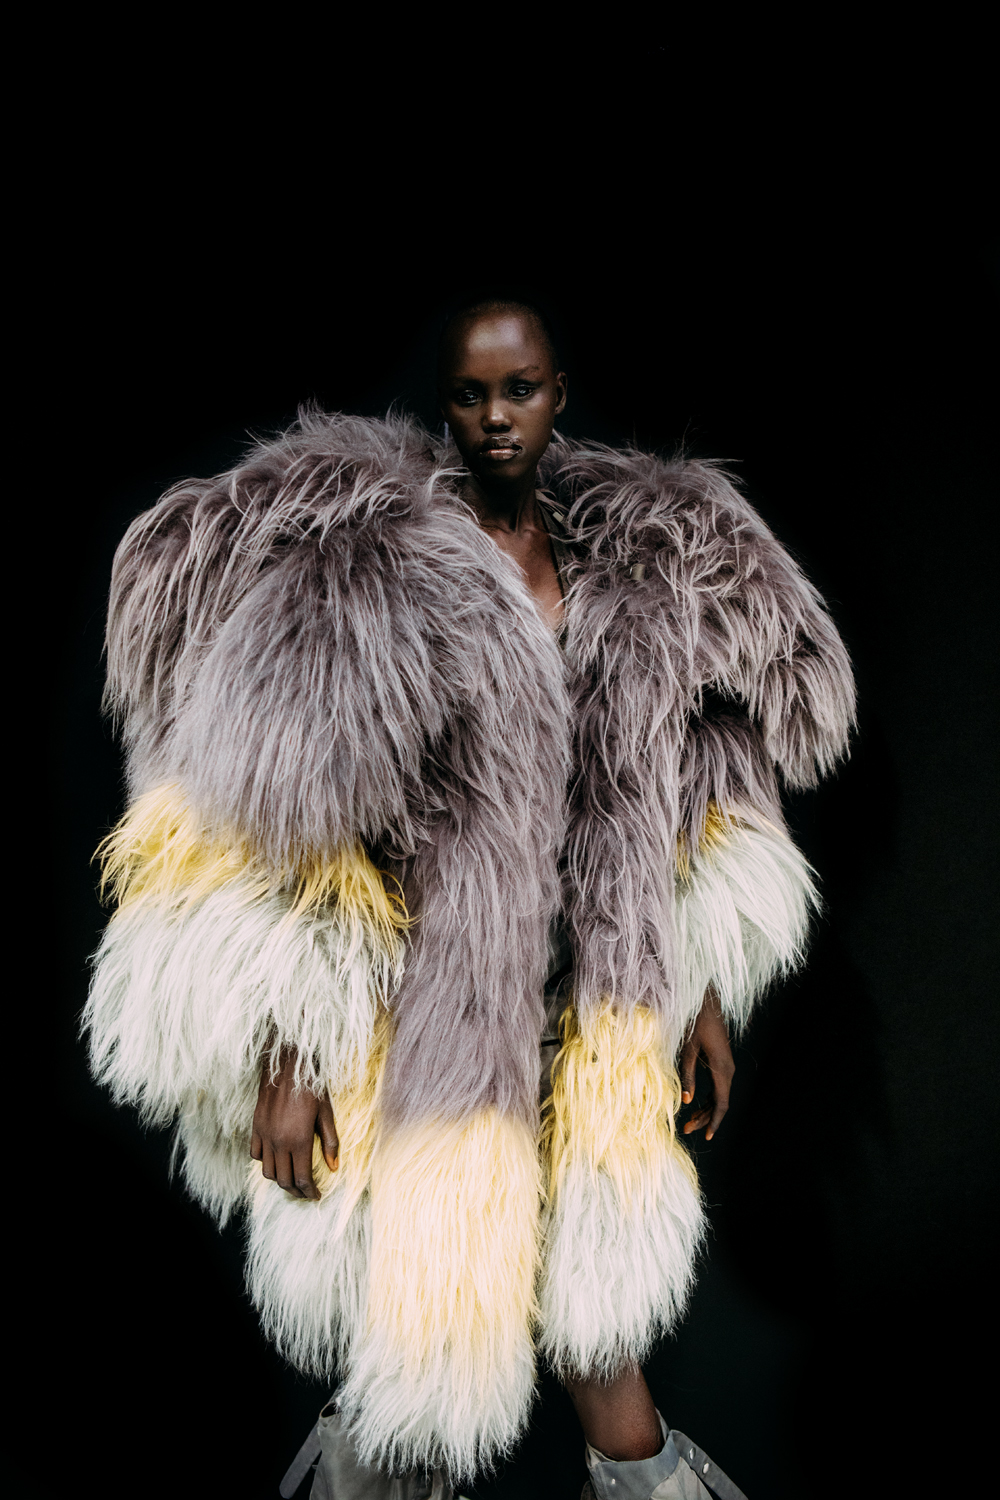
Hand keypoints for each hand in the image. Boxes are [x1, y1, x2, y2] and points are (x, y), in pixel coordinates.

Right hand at [251, 1046, 338, 1198]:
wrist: (287, 1066)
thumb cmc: (311, 1088)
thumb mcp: (326, 1114)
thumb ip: (330, 1143)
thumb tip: (334, 1168)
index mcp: (299, 1140)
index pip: (302, 1178)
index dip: (310, 1192)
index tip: (317, 1196)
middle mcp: (279, 1142)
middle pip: (284, 1180)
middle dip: (296, 1191)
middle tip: (306, 1193)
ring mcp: (265, 1136)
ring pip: (268, 1172)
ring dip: (280, 1181)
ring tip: (292, 1180)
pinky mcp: (256, 1128)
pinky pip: (255, 1155)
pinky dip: (264, 1163)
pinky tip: (276, 1160)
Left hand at [680, 987, 733, 1141]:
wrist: (706, 1004)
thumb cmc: (695, 1024)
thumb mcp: (688, 1051)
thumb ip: (688, 1076)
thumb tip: (686, 1101)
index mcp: (722, 1069)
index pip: (721, 1104)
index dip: (714, 1121)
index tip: (707, 1136)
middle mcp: (728, 1070)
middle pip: (720, 1103)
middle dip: (705, 1118)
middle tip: (687, 1129)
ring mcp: (726, 1067)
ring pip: (719, 1096)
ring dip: (705, 1109)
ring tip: (689, 1121)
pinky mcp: (721, 1063)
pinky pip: (717, 1087)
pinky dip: (707, 1098)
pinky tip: (695, 1104)